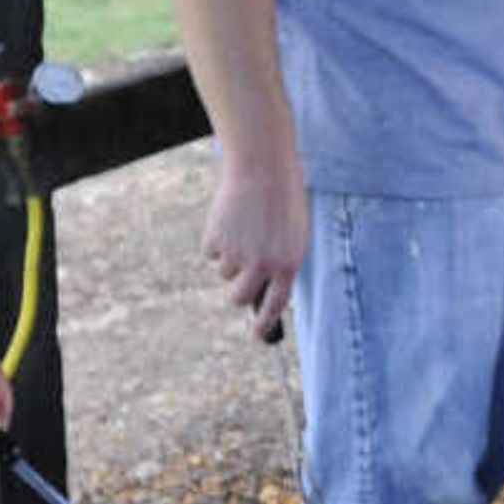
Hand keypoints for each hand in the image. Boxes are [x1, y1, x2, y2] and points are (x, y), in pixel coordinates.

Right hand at [203, 148, 306, 343]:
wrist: (263, 168)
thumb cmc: (283, 200)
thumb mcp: (293, 235)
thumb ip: (280, 264)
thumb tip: (261, 293)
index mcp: (288, 265)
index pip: (274, 306)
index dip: (264, 325)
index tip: (257, 335)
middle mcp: (262, 265)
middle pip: (238, 298)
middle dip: (238, 292)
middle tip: (241, 277)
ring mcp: (236, 254)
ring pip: (224, 273)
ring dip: (230, 257)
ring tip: (244, 228)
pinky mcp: (215, 240)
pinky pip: (211, 252)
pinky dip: (217, 240)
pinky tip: (230, 218)